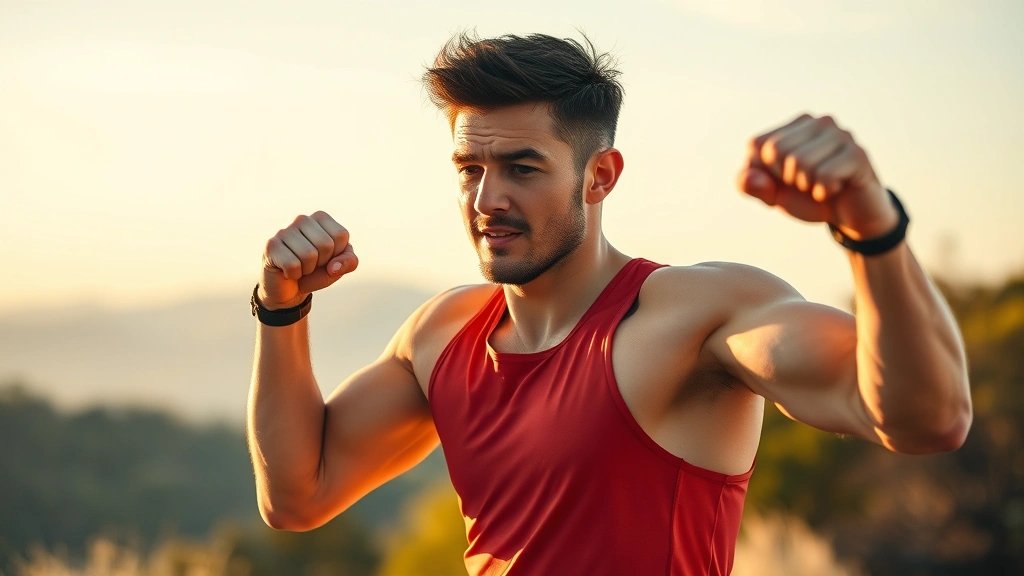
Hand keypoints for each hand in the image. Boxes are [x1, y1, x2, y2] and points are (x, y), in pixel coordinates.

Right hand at [259, 211, 358, 309]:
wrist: (290, 290)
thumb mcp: (339, 267)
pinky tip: (287, 270)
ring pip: (309, 255)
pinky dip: (293, 274)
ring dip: (306, 270)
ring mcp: (284, 231)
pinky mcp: (271, 245)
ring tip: (299, 267)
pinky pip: (292, 265)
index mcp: (320, 218)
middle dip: (322, 262)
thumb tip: (333, 266)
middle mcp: (302, 219)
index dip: (337, 254)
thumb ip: (349, 262)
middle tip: (310, 264)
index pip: (341, 235)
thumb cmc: (316, 272)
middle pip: (326, 244)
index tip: (326, 257)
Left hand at [737, 114, 899, 240]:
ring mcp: (840, 134)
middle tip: (806, 183)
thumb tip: (750, 178)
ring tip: (822, 184)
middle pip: (776, 150)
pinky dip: (823, 191)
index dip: (766, 171)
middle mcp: (817, 122)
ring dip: (807, 185)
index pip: (757, 144)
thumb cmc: (807, 197)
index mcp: (793, 125)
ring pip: (799, 162)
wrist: (848, 215)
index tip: (786, 178)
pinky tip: (836, 188)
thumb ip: (749, 185)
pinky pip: (824, 175)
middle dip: (786, 178)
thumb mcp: (770, 193)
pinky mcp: (857, 153)